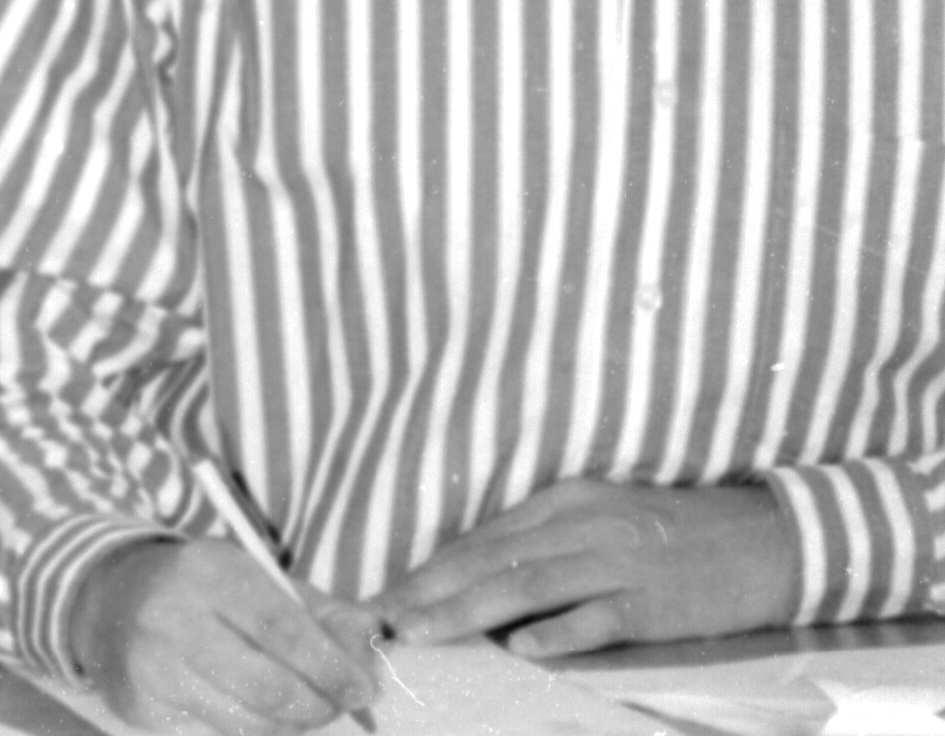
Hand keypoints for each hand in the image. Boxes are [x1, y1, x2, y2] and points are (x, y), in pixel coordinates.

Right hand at [70, 539, 381, 735]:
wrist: (109, 602)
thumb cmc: (203, 591)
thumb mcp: (257, 578)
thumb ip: (319, 610)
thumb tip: (372, 640)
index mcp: (211, 571)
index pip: (284, 630)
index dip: (332, 668)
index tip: (363, 691)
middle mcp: (174, 616)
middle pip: (268, 687)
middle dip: (317, 707)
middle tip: (335, 708)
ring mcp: (153, 665)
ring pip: (246, 722)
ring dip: (289, 727)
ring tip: (300, 713)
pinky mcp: (142, 705)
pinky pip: (217, 735)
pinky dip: (250, 732)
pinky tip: (257, 716)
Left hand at [374, 480, 798, 659]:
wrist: (766, 539)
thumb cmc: (674, 530)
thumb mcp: (600, 517)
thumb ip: (542, 540)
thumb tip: (474, 572)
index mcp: (564, 501)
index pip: (480, 538)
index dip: (428, 569)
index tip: (384, 595)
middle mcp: (583, 527)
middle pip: (490, 560)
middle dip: (429, 591)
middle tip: (382, 618)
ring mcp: (618, 565)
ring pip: (526, 587)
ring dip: (467, 611)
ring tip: (422, 633)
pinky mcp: (653, 604)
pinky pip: (597, 619)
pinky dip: (556, 633)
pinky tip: (520, 647)